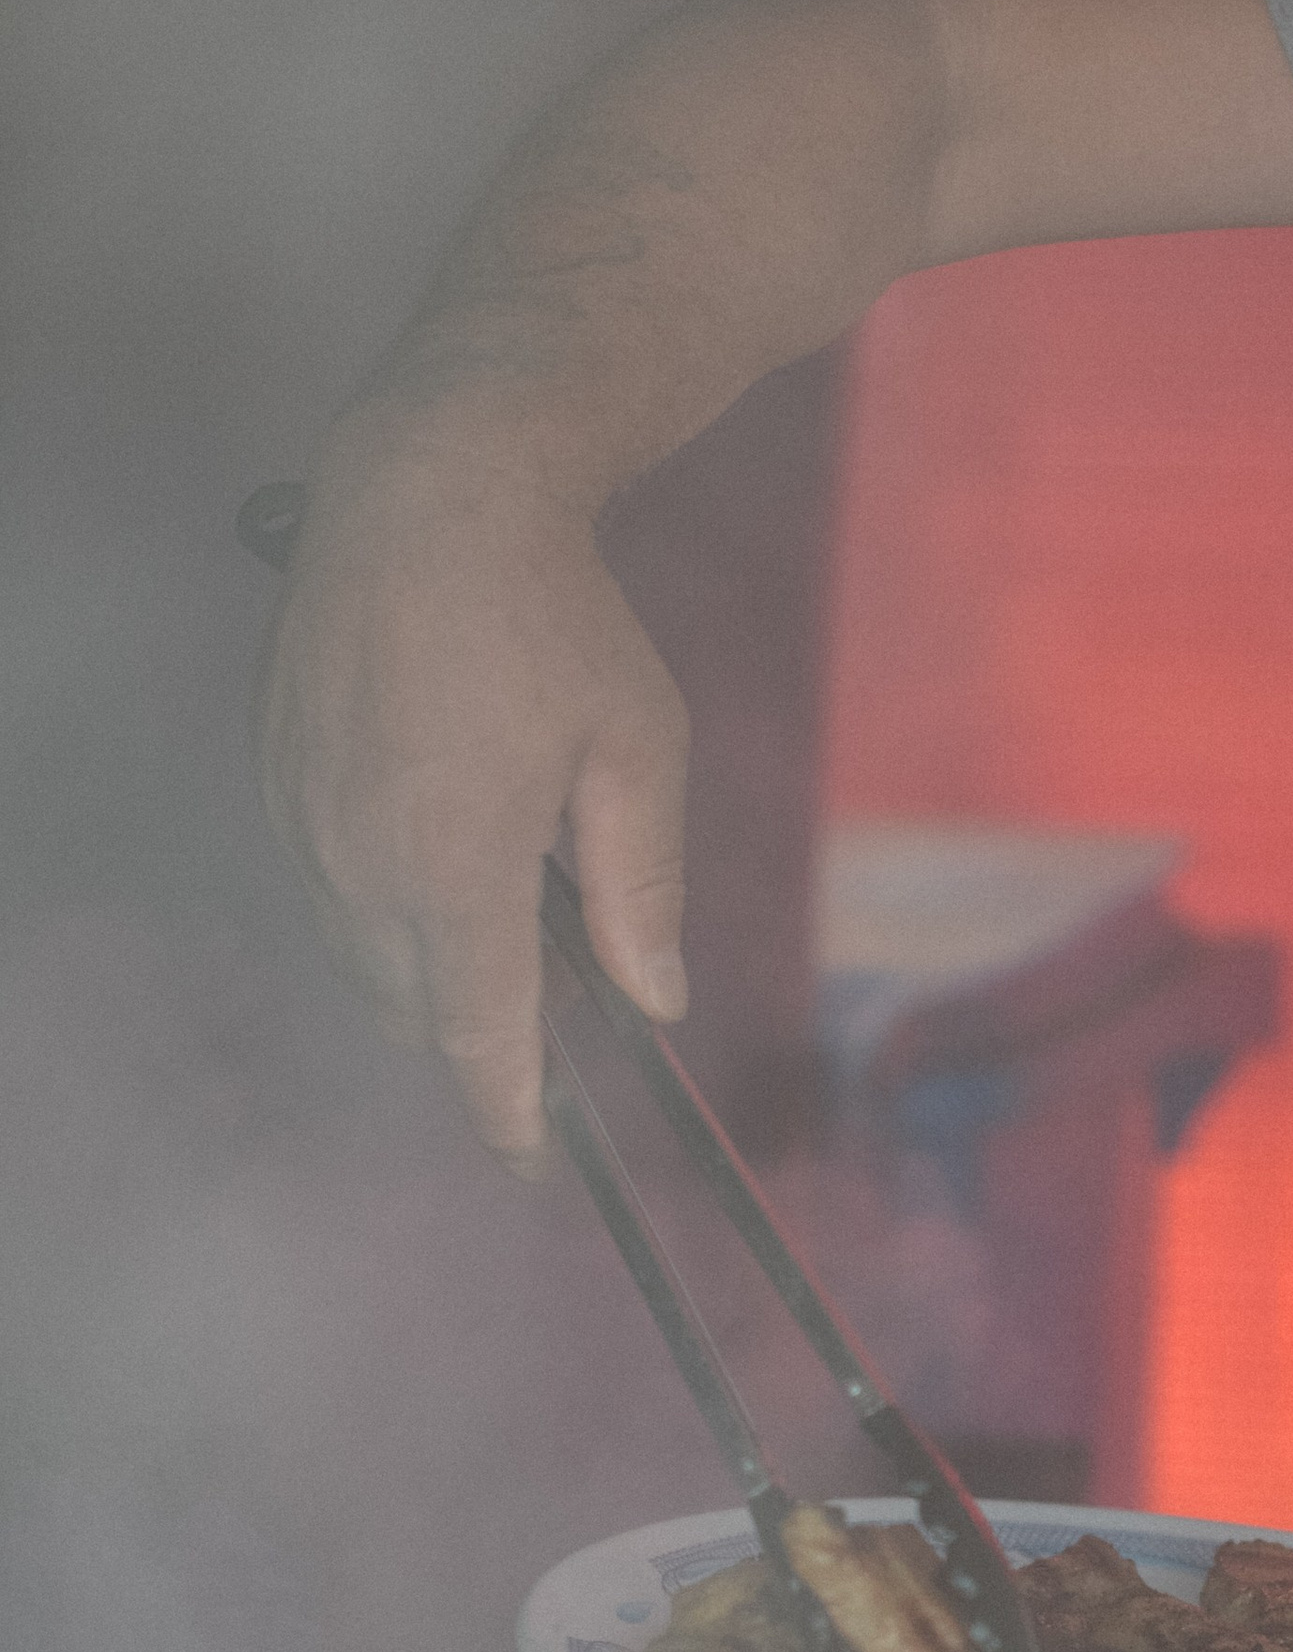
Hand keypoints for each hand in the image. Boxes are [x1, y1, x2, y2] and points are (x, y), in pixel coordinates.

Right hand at [255, 428, 691, 1165]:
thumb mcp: (636, 751)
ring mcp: (304, 817)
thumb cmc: (552, 612)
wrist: (429, 488)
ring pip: (363, 954)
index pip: (477, 1036)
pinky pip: (328, 884)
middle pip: (415, 1010)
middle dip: (481, 1029)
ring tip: (513, 906)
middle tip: (564, 997)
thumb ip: (644, 889)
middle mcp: (360, 857)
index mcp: (457, 864)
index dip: (507, 1115)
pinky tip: (447, 839)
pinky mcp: (276, 775)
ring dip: (430, 965)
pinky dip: (384, 901)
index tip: (535, 1163)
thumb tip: (657, 1001)